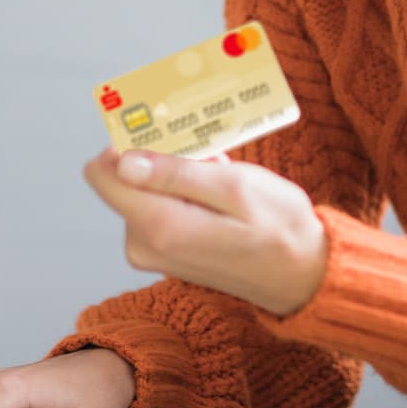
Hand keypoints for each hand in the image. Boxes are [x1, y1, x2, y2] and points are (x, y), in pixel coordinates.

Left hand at [82, 146, 328, 315]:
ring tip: (221, 176)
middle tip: (210, 156)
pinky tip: (217, 193)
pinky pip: (158, 206)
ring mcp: (152, 251)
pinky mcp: (163, 252)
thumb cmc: (279, 228)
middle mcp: (144, 244)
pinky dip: (183, 192)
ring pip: (143, 189)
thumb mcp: (235, 188)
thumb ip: (176, 174)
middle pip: (125, 177)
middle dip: (162, 156)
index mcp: (160, 226)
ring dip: (177, 173)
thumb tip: (123, 161)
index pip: (102, 173)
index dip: (128, 142)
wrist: (303, 276)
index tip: (163, 131)